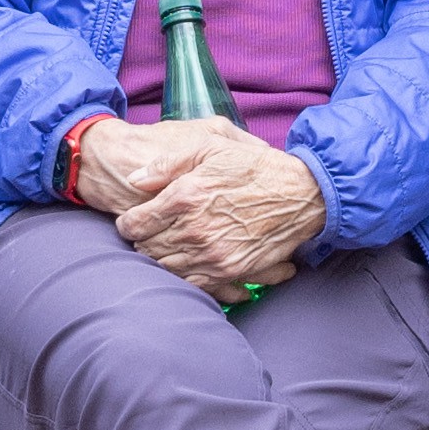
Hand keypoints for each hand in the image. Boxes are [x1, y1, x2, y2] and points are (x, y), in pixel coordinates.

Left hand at [82, 110, 327, 293]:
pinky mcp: (228, 270)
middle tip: (149, 232)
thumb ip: (167, 163)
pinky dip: (182, 275)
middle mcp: (194, 229)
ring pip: (164, 267)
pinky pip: (191, 282)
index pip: (135, 223)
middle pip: (146, 248)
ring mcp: (211, 254)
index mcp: (184, 197)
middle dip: (143, 240)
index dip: (128, 222)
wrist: (300, 195)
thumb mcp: (210, 147)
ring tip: (166, 246)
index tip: (132, 219)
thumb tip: (134, 180)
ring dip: (160, 258)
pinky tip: (186, 262)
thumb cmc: (255, 167)